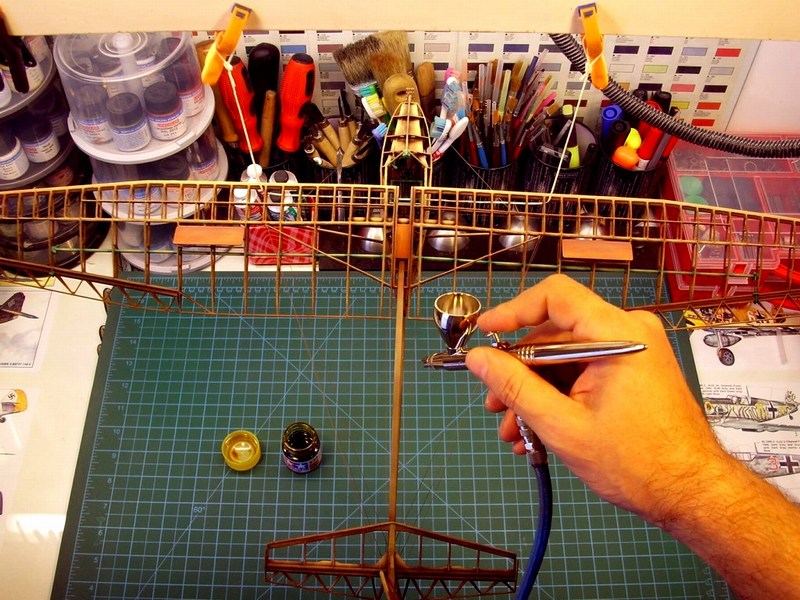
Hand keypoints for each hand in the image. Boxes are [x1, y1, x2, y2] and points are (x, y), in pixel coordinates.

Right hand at [465, 274, 726, 524]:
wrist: (692, 494)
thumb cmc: (637, 463)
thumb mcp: (563, 425)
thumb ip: (515, 387)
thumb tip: (479, 358)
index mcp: (617, 333)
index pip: (555, 296)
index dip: (513, 311)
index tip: (484, 334)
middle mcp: (628, 332)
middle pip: (555, 334)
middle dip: (518, 372)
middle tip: (494, 404)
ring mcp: (632, 352)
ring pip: (565, 359)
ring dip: (534, 392)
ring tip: (512, 431)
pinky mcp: (632, 372)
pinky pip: (583, 372)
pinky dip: (557, 396)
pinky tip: (536, 431)